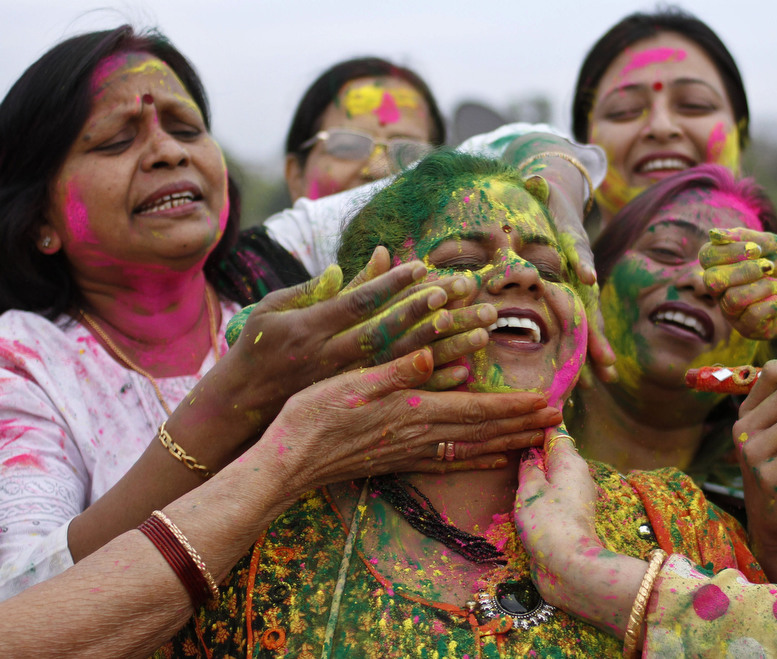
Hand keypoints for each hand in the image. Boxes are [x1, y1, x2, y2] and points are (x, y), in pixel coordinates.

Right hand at [213, 247, 497, 435]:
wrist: (239, 408)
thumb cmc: (258, 350)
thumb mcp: (274, 311)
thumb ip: (316, 288)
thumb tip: (354, 262)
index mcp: (310, 329)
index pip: (357, 303)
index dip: (391, 284)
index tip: (422, 267)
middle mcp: (331, 356)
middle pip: (390, 330)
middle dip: (430, 309)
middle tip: (466, 289)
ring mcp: (345, 382)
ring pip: (402, 362)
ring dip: (445, 345)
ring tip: (480, 329)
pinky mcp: (354, 402)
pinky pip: (399, 394)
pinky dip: (431, 383)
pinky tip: (463, 371)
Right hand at [261, 348, 561, 488]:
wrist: (289, 460)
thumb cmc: (314, 415)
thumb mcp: (352, 382)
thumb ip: (395, 370)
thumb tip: (429, 356)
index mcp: (413, 410)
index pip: (476, 408)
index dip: (514, 405)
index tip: (547, 402)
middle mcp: (419, 435)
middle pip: (483, 431)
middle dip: (522, 424)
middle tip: (558, 421)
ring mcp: (410, 453)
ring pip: (472, 450)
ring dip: (508, 443)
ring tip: (538, 441)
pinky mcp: (399, 464)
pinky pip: (447, 464)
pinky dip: (475, 462)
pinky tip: (492, 462)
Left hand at [504, 133, 616, 382]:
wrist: (562, 200)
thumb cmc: (548, 200)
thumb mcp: (544, 192)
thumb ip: (540, 186)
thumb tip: (536, 177)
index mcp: (570, 242)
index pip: (578, 250)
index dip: (582, 260)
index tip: (586, 276)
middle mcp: (581, 268)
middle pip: (591, 300)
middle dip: (597, 331)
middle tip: (606, 360)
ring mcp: (581, 286)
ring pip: (591, 321)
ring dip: (597, 350)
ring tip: (607, 379)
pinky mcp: (576, 297)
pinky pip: (582, 327)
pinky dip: (588, 352)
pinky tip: (596, 379)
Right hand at [515, 429, 643, 636]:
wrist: (569, 567)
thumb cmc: (548, 523)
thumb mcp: (530, 489)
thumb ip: (528, 466)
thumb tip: (529, 452)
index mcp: (570, 460)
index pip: (555, 431)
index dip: (539, 422)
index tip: (522, 414)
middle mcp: (578, 474)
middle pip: (556, 453)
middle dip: (536, 448)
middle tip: (509, 440)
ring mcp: (578, 497)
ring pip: (555, 474)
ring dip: (537, 471)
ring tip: (512, 466)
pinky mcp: (573, 517)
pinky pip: (555, 494)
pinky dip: (542, 490)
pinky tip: (524, 494)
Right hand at [699, 228, 776, 340]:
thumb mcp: (772, 244)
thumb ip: (743, 237)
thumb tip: (713, 233)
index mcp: (724, 267)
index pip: (706, 257)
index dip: (729, 251)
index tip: (757, 249)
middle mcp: (723, 291)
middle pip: (712, 280)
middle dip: (744, 270)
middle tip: (770, 266)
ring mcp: (734, 313)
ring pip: (731, 300)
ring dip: (761, 287)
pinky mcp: (750, 330)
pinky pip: (750, 317)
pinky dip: (770, 305)